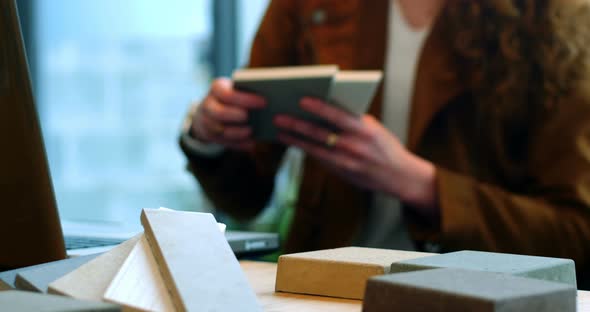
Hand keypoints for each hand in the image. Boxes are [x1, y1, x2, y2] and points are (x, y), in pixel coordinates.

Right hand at [190, 78, 265, 151]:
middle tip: (252, 118)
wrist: (211, 110)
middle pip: (220, 113)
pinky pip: (223, 142)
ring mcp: (206, 121)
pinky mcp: (209, 135)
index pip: (228, 94)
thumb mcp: (236, 89)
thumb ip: (248, 92)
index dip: (245, 99)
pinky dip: (238, 144)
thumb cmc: (232, 97)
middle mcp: (208, 104)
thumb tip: (271, 99)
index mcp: (217, 88)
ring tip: (252, 131)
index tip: (264, 102)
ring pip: (220, 129)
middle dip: (236, 116)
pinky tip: (251, 143)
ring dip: (237, 132)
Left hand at [274, 97, 437, 217]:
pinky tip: (293, 143)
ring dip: (295, 140)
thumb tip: (323, 110)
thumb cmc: (384, 146)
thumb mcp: (373, 128)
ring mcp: (346, 161)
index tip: (302, 100)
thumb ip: (351, 120)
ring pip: (314, 148)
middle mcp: (354, 146)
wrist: (399, 176)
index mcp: (364, 130)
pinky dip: (305, 149)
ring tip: (280, 132)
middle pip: (320, 133)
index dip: (319, 107)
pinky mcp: (341, 172)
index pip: (338, 115)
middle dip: (297, 125)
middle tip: (279, 117)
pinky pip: (318, 159)